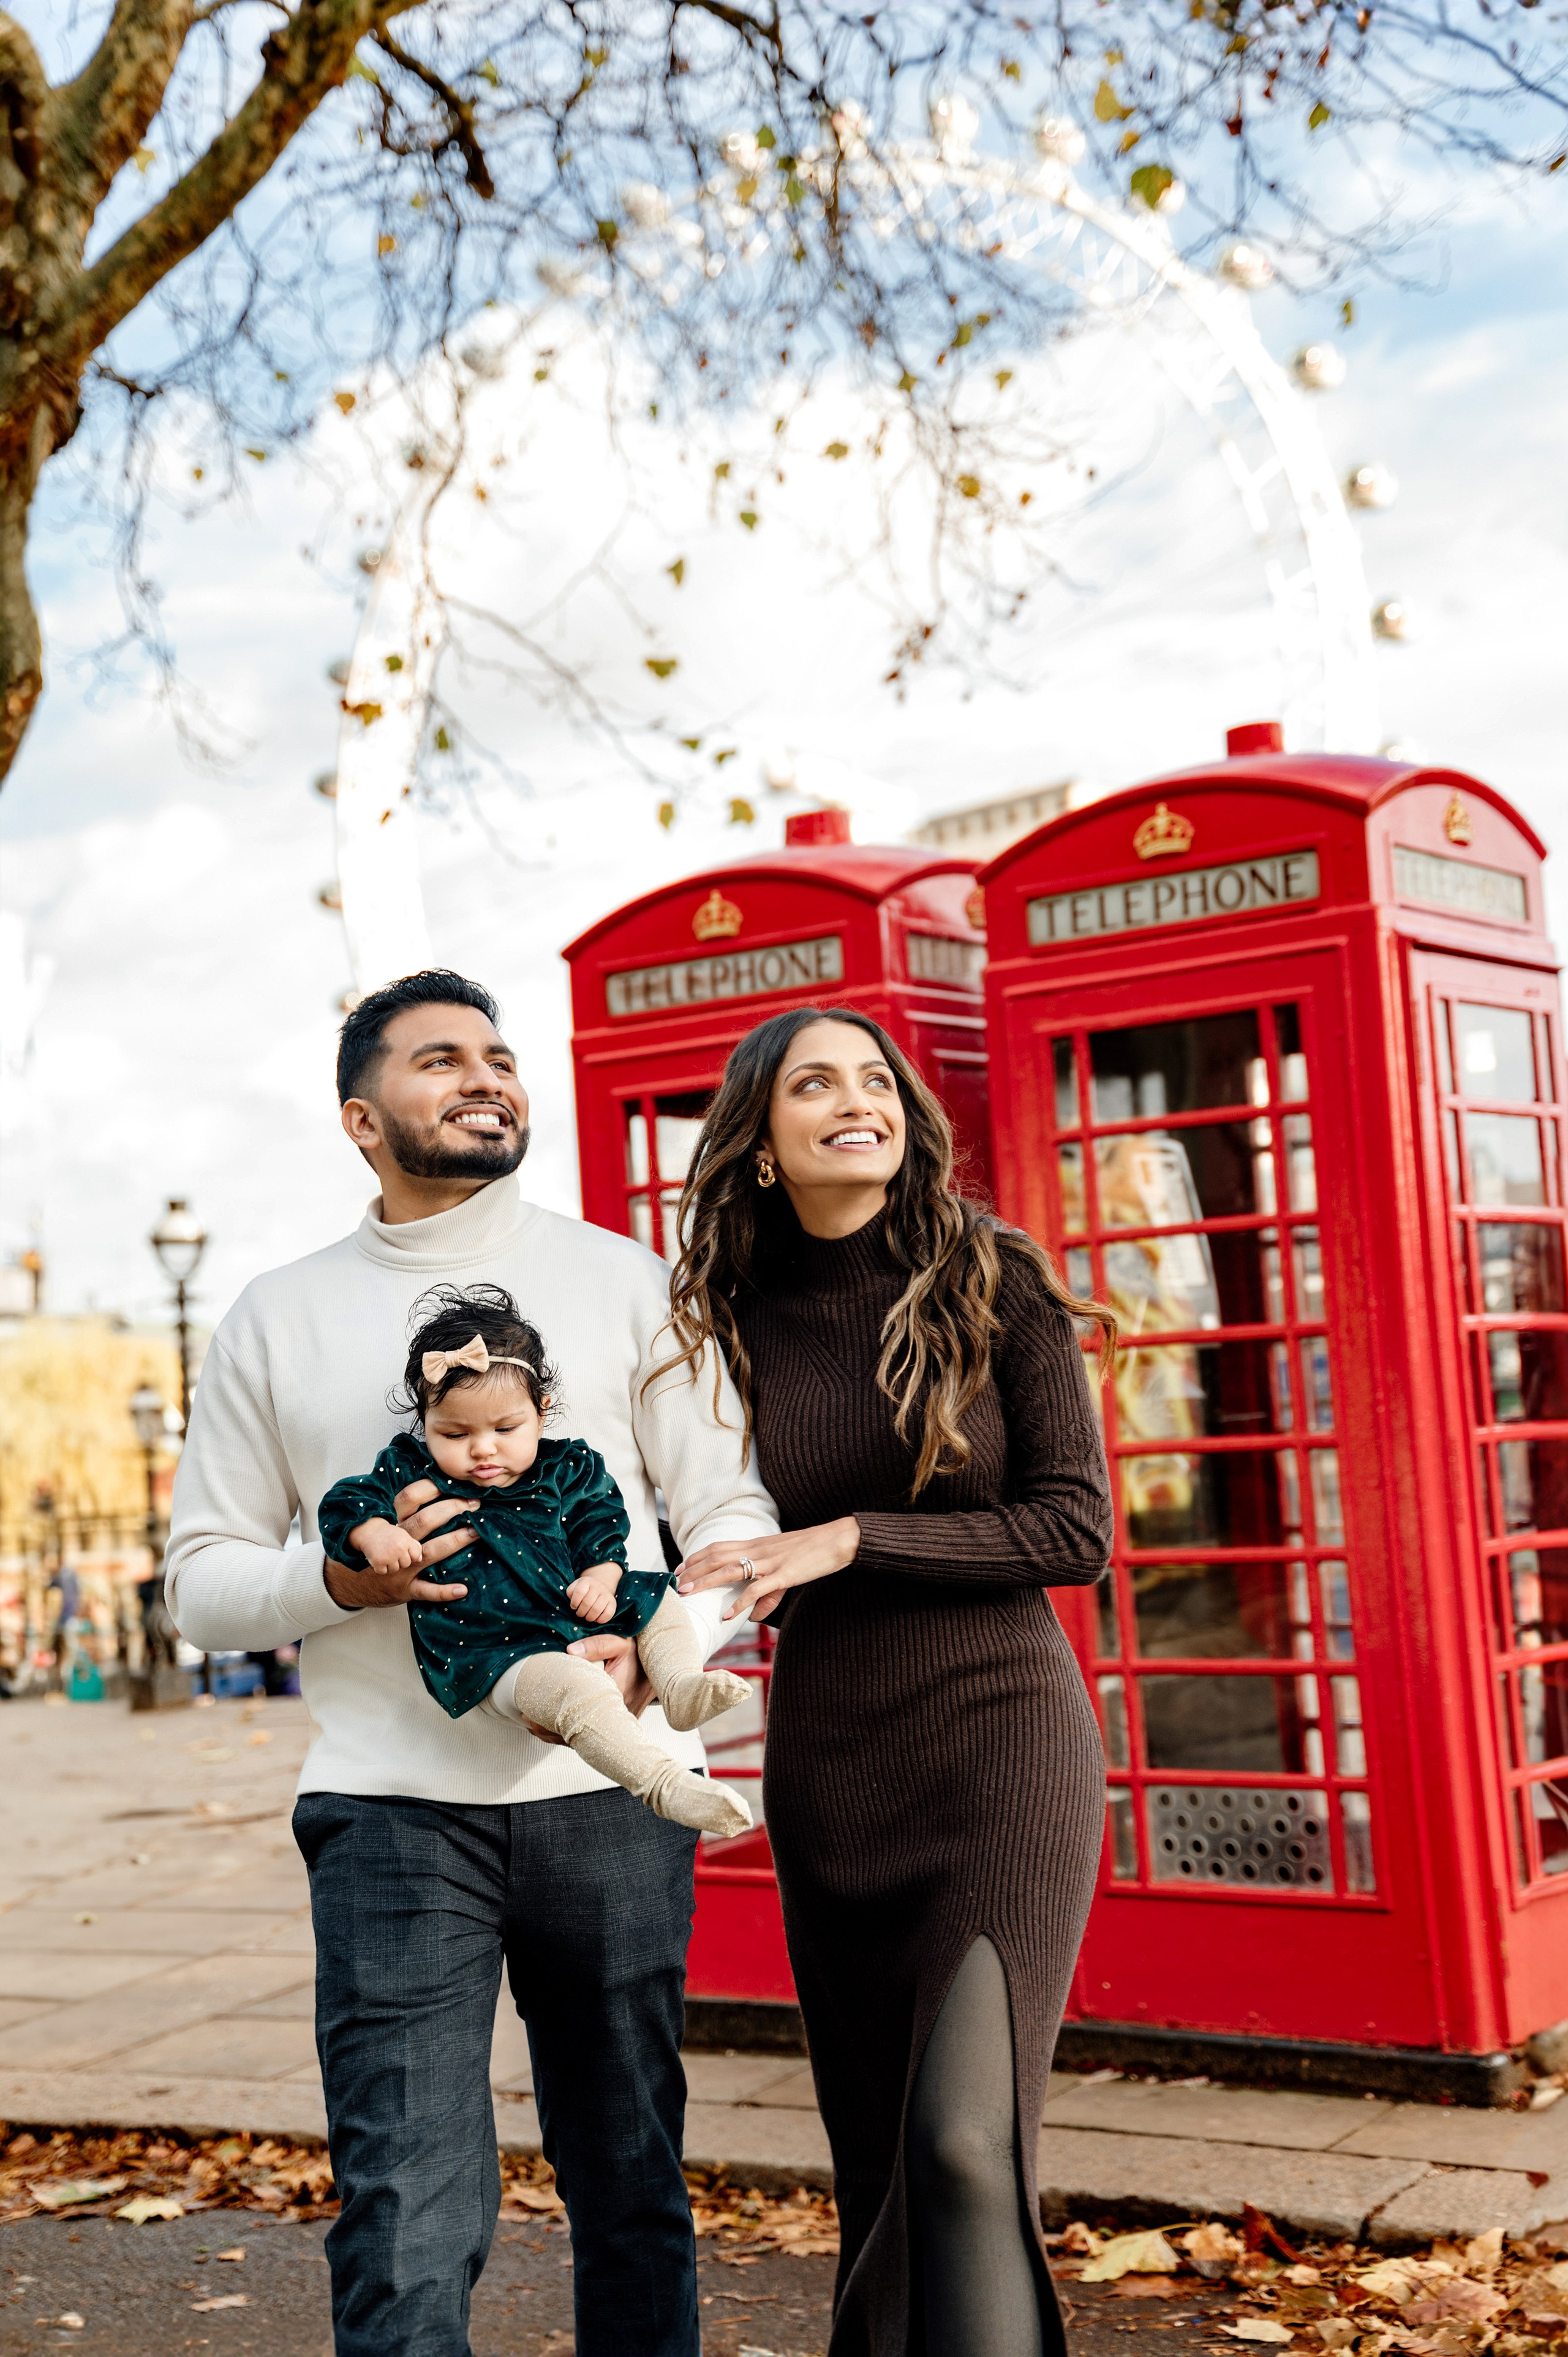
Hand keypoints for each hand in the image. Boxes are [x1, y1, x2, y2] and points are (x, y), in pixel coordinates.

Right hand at [324, 1478, 479, 1609]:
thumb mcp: (383, 1525)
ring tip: (476, 1533)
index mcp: (391, 1522)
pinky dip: (444, 1591)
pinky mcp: (405, 1589)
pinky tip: (463, 1589)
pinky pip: (426, 1591)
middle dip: (451, 1510)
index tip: (455, 1482)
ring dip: (455, 1542)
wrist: (350, 1583)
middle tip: (475, 1504)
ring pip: (430, 1552)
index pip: (410, 1497)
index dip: (432, 1487)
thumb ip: (403, 1509)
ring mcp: (401, 1568)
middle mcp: (396, 1542)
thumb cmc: (375, 1548)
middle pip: (425, 1521)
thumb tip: (436, 1481)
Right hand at [349, 1518, 423, 1575]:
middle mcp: (398, 1549)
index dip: (409, 1555)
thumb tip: (419, 1559)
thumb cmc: (390, 1535)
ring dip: (389, 1564)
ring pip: (395, 1569)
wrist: (370, 1531)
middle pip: (406, 1564)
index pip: (415, 1556)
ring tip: (385, 1554)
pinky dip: (380, 1567)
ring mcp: (388, 1556)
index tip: (402, 1550)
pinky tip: (378, 1558)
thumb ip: (415, 1547)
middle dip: (399, 1560)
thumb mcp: (404, 1536)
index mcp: (406, 1541)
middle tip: (391, 1551)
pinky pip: (383, 1571)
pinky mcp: (378, 1562)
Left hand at [524, 1633, 652, 1744]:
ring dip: (559, 1733)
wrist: (661, 1668)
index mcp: (615, 1695)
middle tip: (528, 1721)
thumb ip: (597, 1644)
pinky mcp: (618, 1724)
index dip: (551, 1717)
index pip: (578, 1713)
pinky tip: (555, 1729)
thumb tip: (570, 1651)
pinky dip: (572, 1733)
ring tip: (535, 1727)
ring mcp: (619, 1722)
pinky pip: (593, 1734)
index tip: (532, 1713)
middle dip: (550, 1729)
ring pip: (584, 1737)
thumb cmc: (640, 1655)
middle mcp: (617, 1715)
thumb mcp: (621, 1643)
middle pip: (579, 1730)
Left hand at [566, 1576, 618, 1625]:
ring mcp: (606, 1594)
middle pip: (587, 1602)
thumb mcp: (575, 1587)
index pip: (579, 1591)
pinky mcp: (613, 1603)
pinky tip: (596, 1619)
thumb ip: (570, 1593)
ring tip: (587, 1617)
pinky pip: (608, 1614)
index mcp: (586, 1582)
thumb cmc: (584, 1591)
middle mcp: (598, 1586)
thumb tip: (573, 1605)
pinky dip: (600, 1620)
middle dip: (581, 1612)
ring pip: (597, 1609)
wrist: (599, 1588)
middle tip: (580, 1614)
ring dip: (589, 1617)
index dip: (574, 1602)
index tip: (573, 1606)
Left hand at [677, 1520, 859, 1621]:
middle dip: (693, 1570)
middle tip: (676, 1584)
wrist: (838, 1539)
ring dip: (705, 1582)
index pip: (719, 1547)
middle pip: (717, 1556)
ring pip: (729, 1570)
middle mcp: (758, 1550)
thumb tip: (756, 1615)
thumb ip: (770, 1591)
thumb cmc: (813, 1552)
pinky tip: (728, 1614)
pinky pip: (757, 1590)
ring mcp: (770, 1561)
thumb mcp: (786, 1568)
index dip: (697, 1557)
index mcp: (757, 1544)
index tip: (681, 1568)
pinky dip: (740, 1603)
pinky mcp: (784, 1574)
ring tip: (689, 1593)